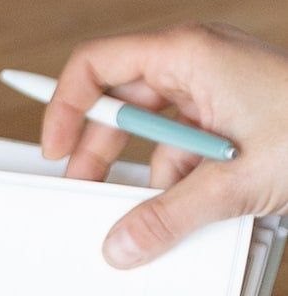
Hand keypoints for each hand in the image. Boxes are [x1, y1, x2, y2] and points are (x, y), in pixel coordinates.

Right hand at [42, 22, 287, 267]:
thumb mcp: (237, 181)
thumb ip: (171, 214)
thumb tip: (123, 243)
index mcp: (185, 53)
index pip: (96, 65)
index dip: (65, 105)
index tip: (55, 149)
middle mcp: (197, 60)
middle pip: (123, 100)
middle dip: (105, 150)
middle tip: (89, 193)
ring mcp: (220, 83)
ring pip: (161, 126)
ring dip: (156, 170)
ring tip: (159, 210)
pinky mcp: (240, 108)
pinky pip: (194, 138)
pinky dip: (190, 172)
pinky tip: (200, 205)